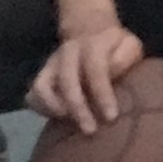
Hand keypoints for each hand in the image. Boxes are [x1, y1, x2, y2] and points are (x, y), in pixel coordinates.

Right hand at [30, 18, 144, 132]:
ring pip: (41, 87)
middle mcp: (67, 53)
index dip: (103, 95)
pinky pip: (32, 95)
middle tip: (90, 130)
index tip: (111, 117)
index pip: (95, 70)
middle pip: (66, 81)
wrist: (89, 31)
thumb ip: (125, 58)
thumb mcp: (129, 45)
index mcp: (92, 45)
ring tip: (70, 125)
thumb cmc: (114, 46)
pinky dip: (41, 109)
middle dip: (78, 109)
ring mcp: (50, 65)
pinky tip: (58, 120)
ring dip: (54, 108)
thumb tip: (112, 76)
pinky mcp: (41, 76)